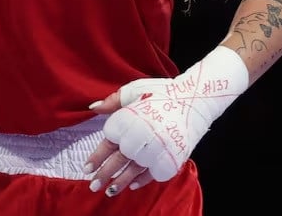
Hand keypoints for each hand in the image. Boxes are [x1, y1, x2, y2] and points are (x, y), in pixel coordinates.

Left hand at [83, 47, 248, 196]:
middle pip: (120, 159)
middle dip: (105, 174)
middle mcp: (145, 136)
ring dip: (122, 182)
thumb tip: (93, 107)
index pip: (109, 142)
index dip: (97, 157)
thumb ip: (113, 101)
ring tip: (109, 191)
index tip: (86, 168)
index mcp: (132, 120)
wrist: (195, 99)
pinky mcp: (174, 156)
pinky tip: (132, 185)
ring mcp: (160, 149)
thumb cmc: (161, 92)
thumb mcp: (134, 89)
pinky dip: (143, 180)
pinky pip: (155, 172)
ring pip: (136, 170)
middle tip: (93, 185)